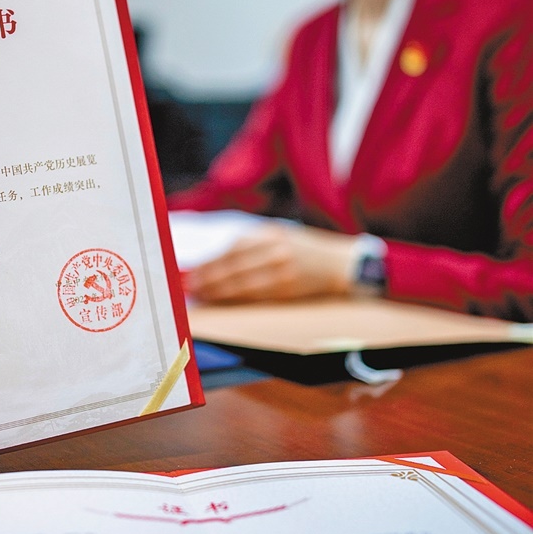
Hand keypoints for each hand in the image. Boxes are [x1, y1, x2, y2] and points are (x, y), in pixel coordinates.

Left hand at [185, 222, 356, 303]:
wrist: (342, 263)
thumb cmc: (307, 251)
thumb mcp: (281, 236)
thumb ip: (252, 244)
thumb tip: (217, 260)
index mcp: (271, 233)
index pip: (232, 249)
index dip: (210, 262)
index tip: (194, 272)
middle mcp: (276, 248)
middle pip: (233, 265)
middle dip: (208, 277)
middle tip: (191, 287)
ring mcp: (283, 268)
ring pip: (242, 282)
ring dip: (218, 290)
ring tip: (203, 295)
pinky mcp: (289, 287)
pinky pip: (257, 294)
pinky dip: (237, 298)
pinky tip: (225, 300)